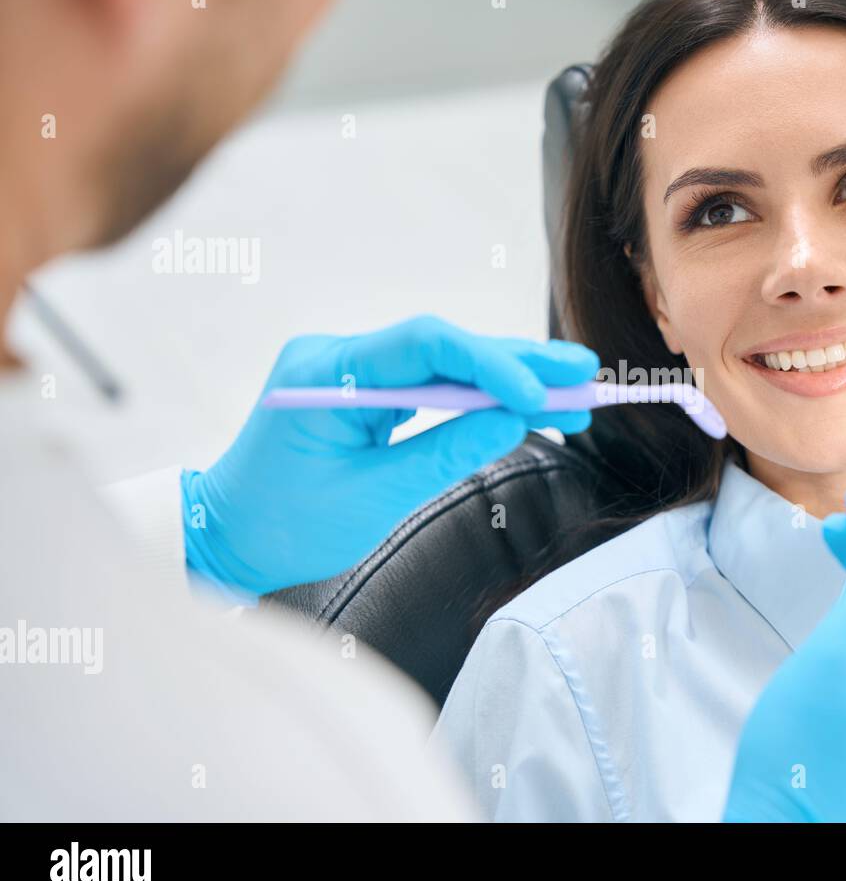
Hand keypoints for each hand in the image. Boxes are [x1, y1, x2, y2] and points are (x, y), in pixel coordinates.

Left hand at [181, 315, 599, 594]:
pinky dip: (481, 396)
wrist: (228, 535)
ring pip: (444, 363)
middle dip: (516, 362)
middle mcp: (338, 356)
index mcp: (324, 374)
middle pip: (442, 346)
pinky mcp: (365, 388)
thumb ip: (445, 454)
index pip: (422, 346)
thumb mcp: (372, 498)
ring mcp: (352, 369)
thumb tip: (513, 421)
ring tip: (574, 388)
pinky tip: (530, 401)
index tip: (539, 395)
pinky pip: (432, 383)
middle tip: (582, 372)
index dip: (490, 365)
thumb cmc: (285, 525)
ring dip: (508, 377)